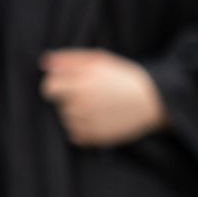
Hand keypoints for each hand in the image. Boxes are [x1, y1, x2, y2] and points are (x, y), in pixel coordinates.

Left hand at [40, 50, 164, 146]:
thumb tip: (44, 63)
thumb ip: (69, 59)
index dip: (58, 85)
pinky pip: (74, 135)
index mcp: (79, 83)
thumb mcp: (99, 60)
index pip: (49, 87)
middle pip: (58, 105)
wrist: (153, 100)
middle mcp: (80, 104)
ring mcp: (87, 122)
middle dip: (70, 99)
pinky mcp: (95, 137)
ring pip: (66, 120)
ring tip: (98, 107)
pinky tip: (98, 120)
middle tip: (91, 95)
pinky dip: (82, 129)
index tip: (71, 84)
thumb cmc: (125, 77)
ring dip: (76, 114)